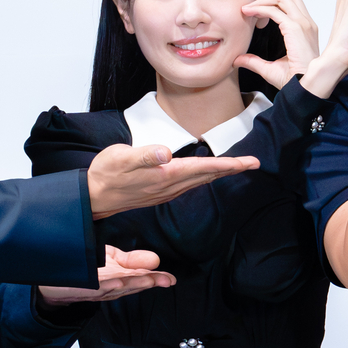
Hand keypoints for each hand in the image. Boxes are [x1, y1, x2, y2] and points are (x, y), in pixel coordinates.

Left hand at [38, 246, 177, 303]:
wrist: (53, 278)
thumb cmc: (85, 269)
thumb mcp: (112, 260)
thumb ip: (133, 260)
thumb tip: (156, 259)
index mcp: (121, 279)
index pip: (142, 277)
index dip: (158, 279)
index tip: (172, 279)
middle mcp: (111, 286)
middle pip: (133, 284)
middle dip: (150, 282)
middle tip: (167, 280)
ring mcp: (96, 288)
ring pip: (118, 286)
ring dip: (134, 284)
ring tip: (150, 280)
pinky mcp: (82, 287)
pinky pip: (96, 287)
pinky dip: (108, 286)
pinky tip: (119, 281)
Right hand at [86, 143, 257, 218]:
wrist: (93, 196)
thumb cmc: (106, 173)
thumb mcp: (121, 158)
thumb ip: (144, 155)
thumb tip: (165, 152)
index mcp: (166, 175)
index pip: (205, 168)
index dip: (230, 164)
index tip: (251, 162)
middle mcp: (170, 186)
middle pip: (208, 176)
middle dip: (233, 169)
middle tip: (254, 163)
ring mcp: (166, 192)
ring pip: (200, 181)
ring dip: (220, 174)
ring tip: (236, 166)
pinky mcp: (160, 192)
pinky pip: (190, 184)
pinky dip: (204, 177)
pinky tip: (206, 174)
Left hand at [235, 0, 319, 89]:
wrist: (306, 88)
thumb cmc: (295, 80)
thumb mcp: (270, 69)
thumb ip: (254, 61)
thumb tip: (238, 59)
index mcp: (305, 29)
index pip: (291, 4)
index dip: (272, 3)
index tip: (255, 12)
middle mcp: (306, 23)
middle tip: (251, 6)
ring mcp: (303, 24)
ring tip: (249, 8)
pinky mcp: (296, 29)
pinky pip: (275, 10)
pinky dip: (260, 8)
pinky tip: (249, 13)